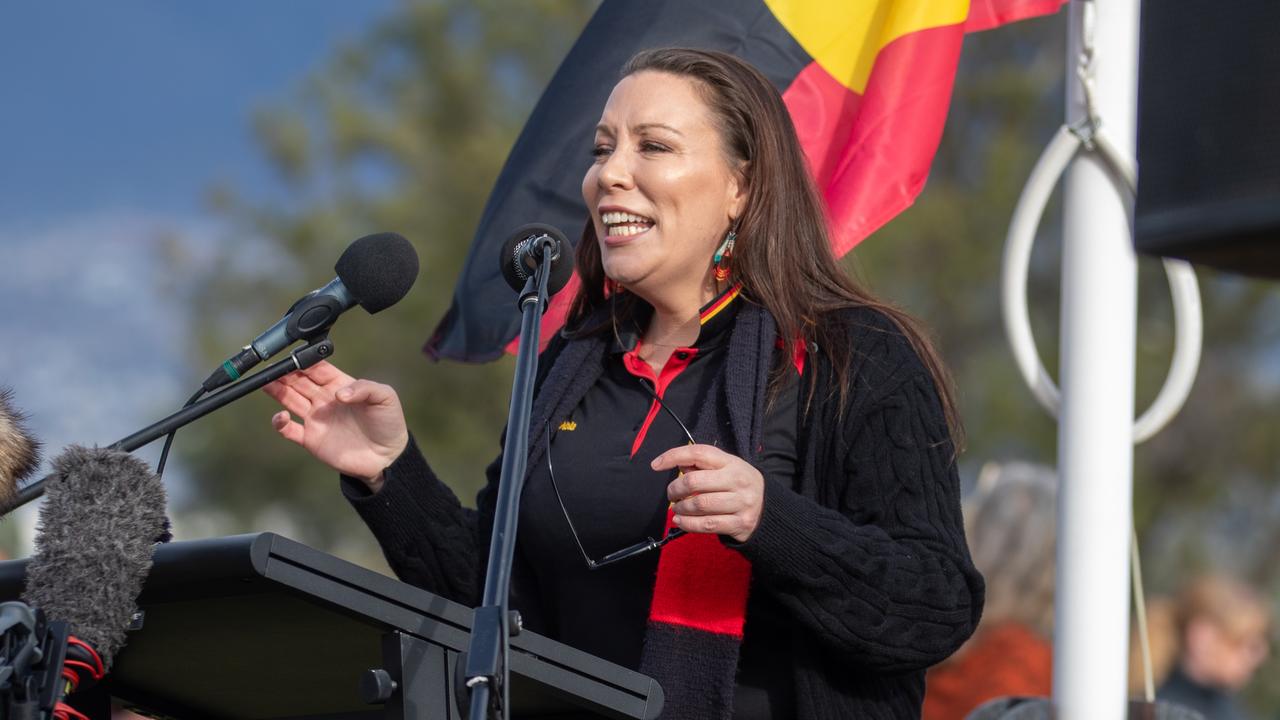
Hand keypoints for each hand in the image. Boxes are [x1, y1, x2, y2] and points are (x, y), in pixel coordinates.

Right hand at [263, 361, 408, 491]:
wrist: (387, 457)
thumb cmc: (389, 423)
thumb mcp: (385, 397)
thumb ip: (364, 388)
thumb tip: (339, 394)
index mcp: (340, 385)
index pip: (317, 369)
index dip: (305, 362)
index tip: (294, 357)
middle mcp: (325, 400)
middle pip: (299, 382)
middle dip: (285, 374)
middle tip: (272, 368)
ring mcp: (317, 419)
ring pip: (290, 400)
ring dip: (277, 391)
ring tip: (265, 383)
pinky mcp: (312, 439)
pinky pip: (289, 430)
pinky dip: (280, 423)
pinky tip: (281, 416)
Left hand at [653, 444, 763, 542]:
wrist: (770, 510)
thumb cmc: (739, 486)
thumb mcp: (728, 468)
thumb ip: (704, 465)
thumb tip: (677, 464)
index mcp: (732, 462)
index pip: (699, 453)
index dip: (674, 456)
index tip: (656, 465)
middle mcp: (737, 481)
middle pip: (694, 482)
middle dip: (675, 489)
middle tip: (671, 494)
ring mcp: (740, 503)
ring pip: (699, 505)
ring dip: (680, 507)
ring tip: (677, 508)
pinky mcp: (739, 524)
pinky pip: (706, 524)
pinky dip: (688, 524)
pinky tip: (680, 520)